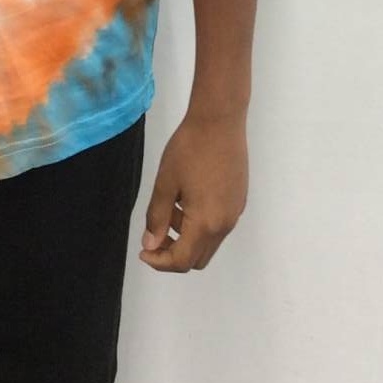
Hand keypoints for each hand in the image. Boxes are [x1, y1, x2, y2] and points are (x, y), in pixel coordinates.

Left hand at [139, 107, 247, 271]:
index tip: (143, 250)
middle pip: (198, 258)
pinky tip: (186, 199)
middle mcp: (225, 224)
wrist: (220, 120)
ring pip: (208, 243)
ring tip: (168, 210)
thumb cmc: (189, 149)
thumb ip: (156, 218)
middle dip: (173, 254)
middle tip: (153, 236)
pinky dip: (199, 225)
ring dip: (186, 238)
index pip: (182, 260)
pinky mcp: (239, 200)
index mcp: (206, 223)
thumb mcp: (165, 183)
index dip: (160, 262)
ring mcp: (235, 212)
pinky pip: (218, 226)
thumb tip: (151, 244)